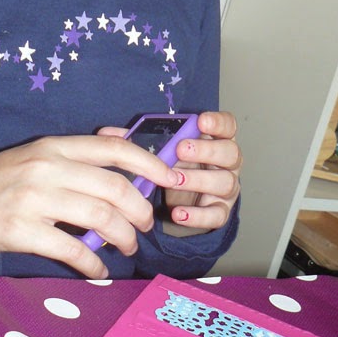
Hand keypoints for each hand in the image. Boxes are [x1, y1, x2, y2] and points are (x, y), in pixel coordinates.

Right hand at [0, 134, 183, 278]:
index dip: (150, 163)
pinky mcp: (22, 231)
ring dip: (124, 238)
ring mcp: (34, 200)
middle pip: (115, 188)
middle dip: (141, 211)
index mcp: (55, 146)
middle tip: (145, 227)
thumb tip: (125, 150)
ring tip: (127, 248)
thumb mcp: (37, 156)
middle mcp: (48, 168)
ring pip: (101, 218)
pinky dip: (94, 263)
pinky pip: (73, 250)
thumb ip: (78, 155)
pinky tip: (99, 270)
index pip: (114, 148)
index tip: (172, 178)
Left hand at [97, 111, 241, 235]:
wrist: (181, 203)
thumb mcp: (160, 152)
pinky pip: (217, 215)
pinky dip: (198, 215)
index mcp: (214, 140)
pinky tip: (178, 213)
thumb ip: (138, 139)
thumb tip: (107, 133)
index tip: (200, 121)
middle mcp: (226, 163)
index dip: (218, 123)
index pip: (228, 126)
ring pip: (226, 182)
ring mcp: (225, 188)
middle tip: (181, 150)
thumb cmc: (173, 167)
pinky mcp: (220, 212)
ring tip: (174, 180)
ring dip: (199, 180)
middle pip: (230, 153)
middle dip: (207, 150)